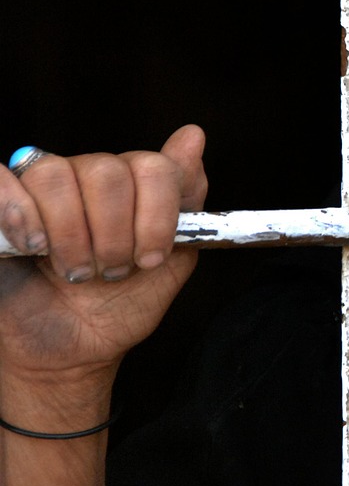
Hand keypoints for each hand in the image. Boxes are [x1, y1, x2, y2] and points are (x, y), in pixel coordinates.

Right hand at [0, 126, 206, 403]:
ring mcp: (40, 188)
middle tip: (110, 270)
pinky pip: (3, 180)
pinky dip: (18, 213)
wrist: (73, 350)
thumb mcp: (171, 261)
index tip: (151, 258)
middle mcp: (88, 176)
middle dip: (113, 235)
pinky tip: (32, 246)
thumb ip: (185, 199)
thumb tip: (193, 134)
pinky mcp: (0, 205)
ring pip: (55, 176)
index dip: (155, 217)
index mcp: (134, 185)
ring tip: (75, 271)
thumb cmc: (120, 306)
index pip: (153, 166)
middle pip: (106, 172)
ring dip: (70, 236)